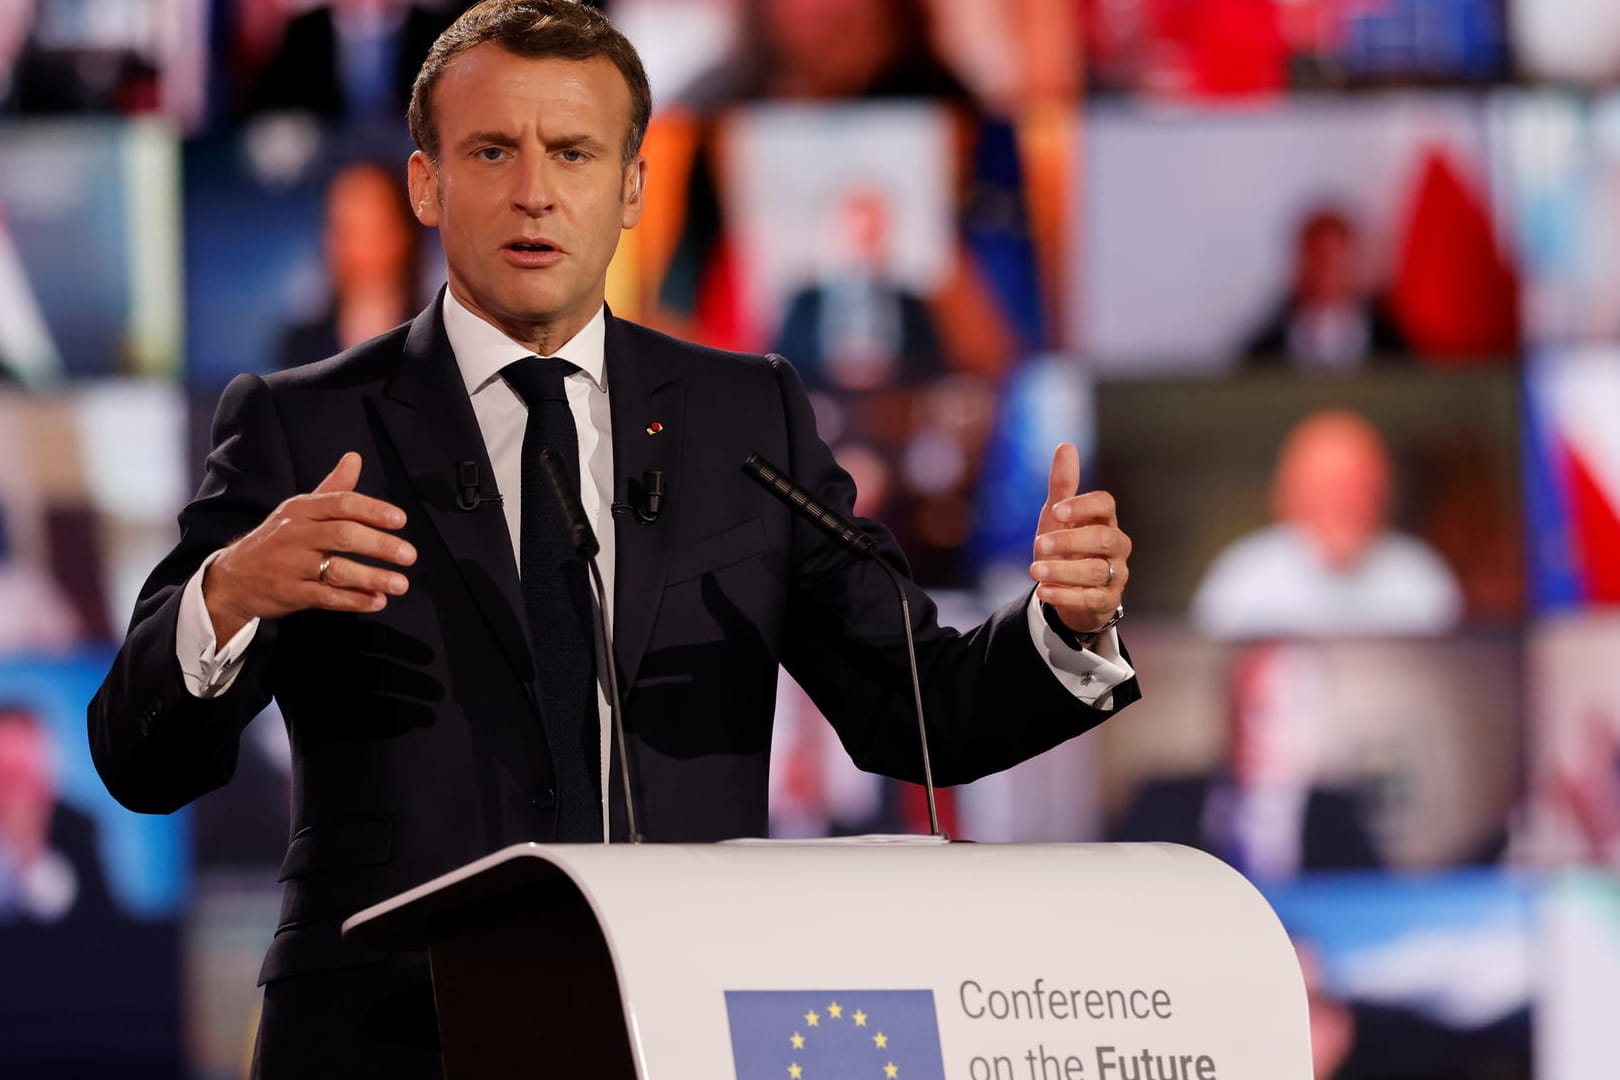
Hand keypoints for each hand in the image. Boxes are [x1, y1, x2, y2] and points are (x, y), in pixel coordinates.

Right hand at [203, 452, 415, 641]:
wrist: (232, 578)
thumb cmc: (277, 539)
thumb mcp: (300, 509)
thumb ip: (333, 488)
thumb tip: (355, 458)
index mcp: (301, 509)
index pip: (341, 504)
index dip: (372, 511)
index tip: (400, 520)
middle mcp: (295, 534)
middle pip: (342, 535)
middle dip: (379, 545)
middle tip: (409, 555)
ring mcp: (291, 565)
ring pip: (336, 570)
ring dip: (372, 577)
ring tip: (401, 584)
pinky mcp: (290, 593)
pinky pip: (326, 598)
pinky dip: (354, 600)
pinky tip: (377, 601)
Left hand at [1030, 443, 1129, 637]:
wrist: (1070, 591)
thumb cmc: (1067, 547)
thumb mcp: (1059, 517)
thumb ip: (1063, 485)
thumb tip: (1066, 446)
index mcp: (1105, 520)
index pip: (1106, 505)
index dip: (1083, 506)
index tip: (1057, 510)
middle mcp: (1116, 546)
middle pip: (1104, 539)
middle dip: (1071, 541)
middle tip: (1040, 544)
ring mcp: (1115, 575)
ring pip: (1097, 571)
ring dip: (1064, 571)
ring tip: (1035, 570)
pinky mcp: (1107, 601)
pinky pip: (1091, 599)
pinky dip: (1066, 596)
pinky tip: (1044, 592)